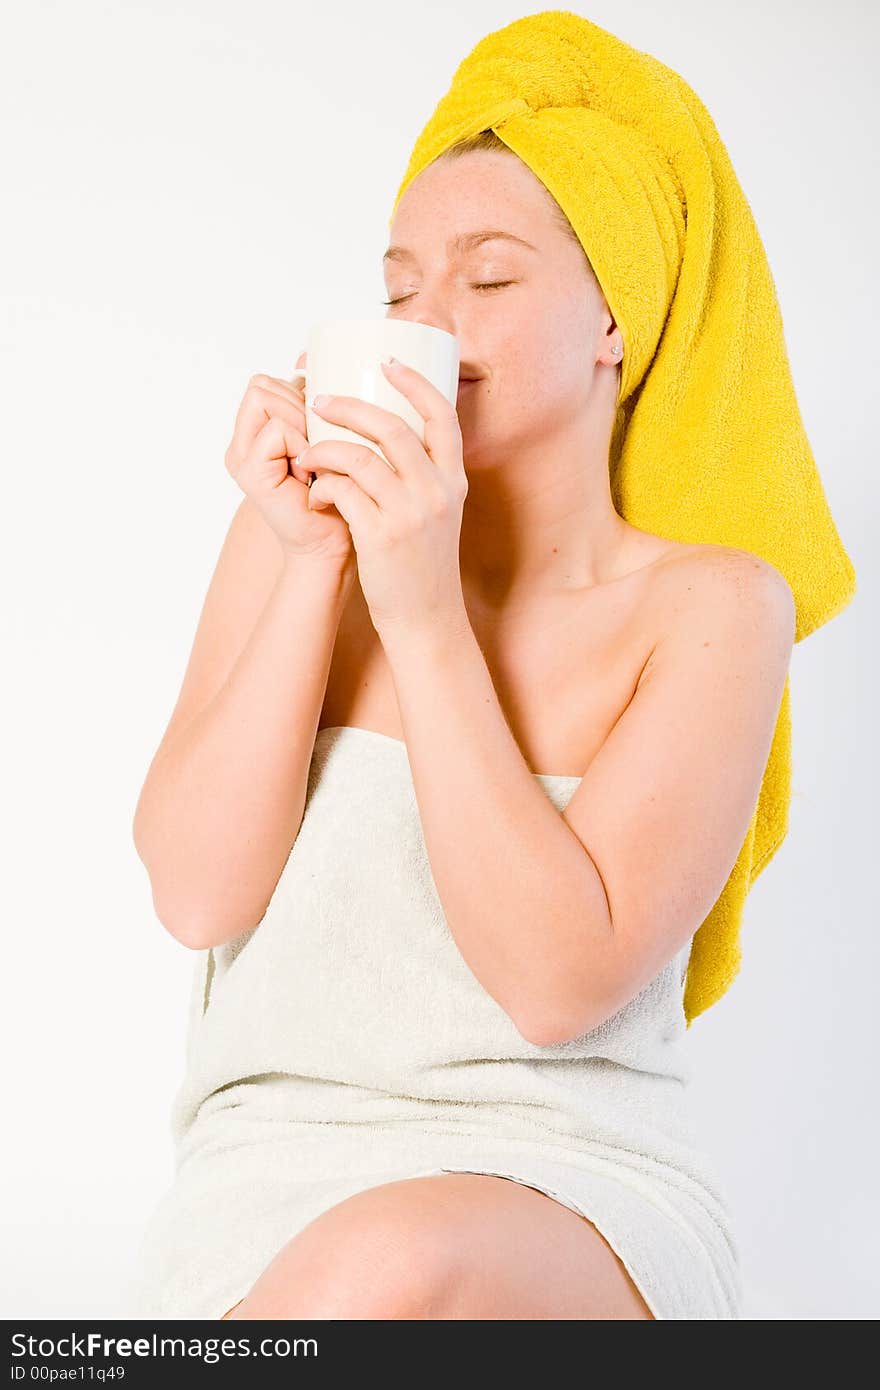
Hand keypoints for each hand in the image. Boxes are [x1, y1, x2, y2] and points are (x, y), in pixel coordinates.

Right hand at [223, 351, 354, 570]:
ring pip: (269, 399)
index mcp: (257, 430)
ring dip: (302, 425)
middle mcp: (241, 441)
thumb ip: (315, 403)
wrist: (335, 546)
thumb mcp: (331, 438)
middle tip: (317, 450)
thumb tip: (310, 356)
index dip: (298, 395)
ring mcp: (240, 456)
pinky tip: (310, 473)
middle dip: (299, 408)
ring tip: (313, 462)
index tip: (318, 433)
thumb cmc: (342, 495)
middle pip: (264, 385)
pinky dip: (302, 444)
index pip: (268, 382)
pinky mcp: (248, 471)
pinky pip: (278, 429)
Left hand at [300, 358, 468, 641]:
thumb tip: (391, 436)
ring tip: (307, 455)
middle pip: (391, 427)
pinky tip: (316, 497)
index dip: (415, 383)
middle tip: (320, 402)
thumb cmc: (424, 566)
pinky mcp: (381, 537)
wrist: (427, 619)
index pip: (442, 416)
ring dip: (324, 450)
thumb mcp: (440, 515)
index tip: (387, 363)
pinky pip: (341, 492)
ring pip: (358, 457)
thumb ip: (425, 478)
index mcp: (454, 481)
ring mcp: (410, 514)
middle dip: (348, 407)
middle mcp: (436, 492)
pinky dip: (322, 488)